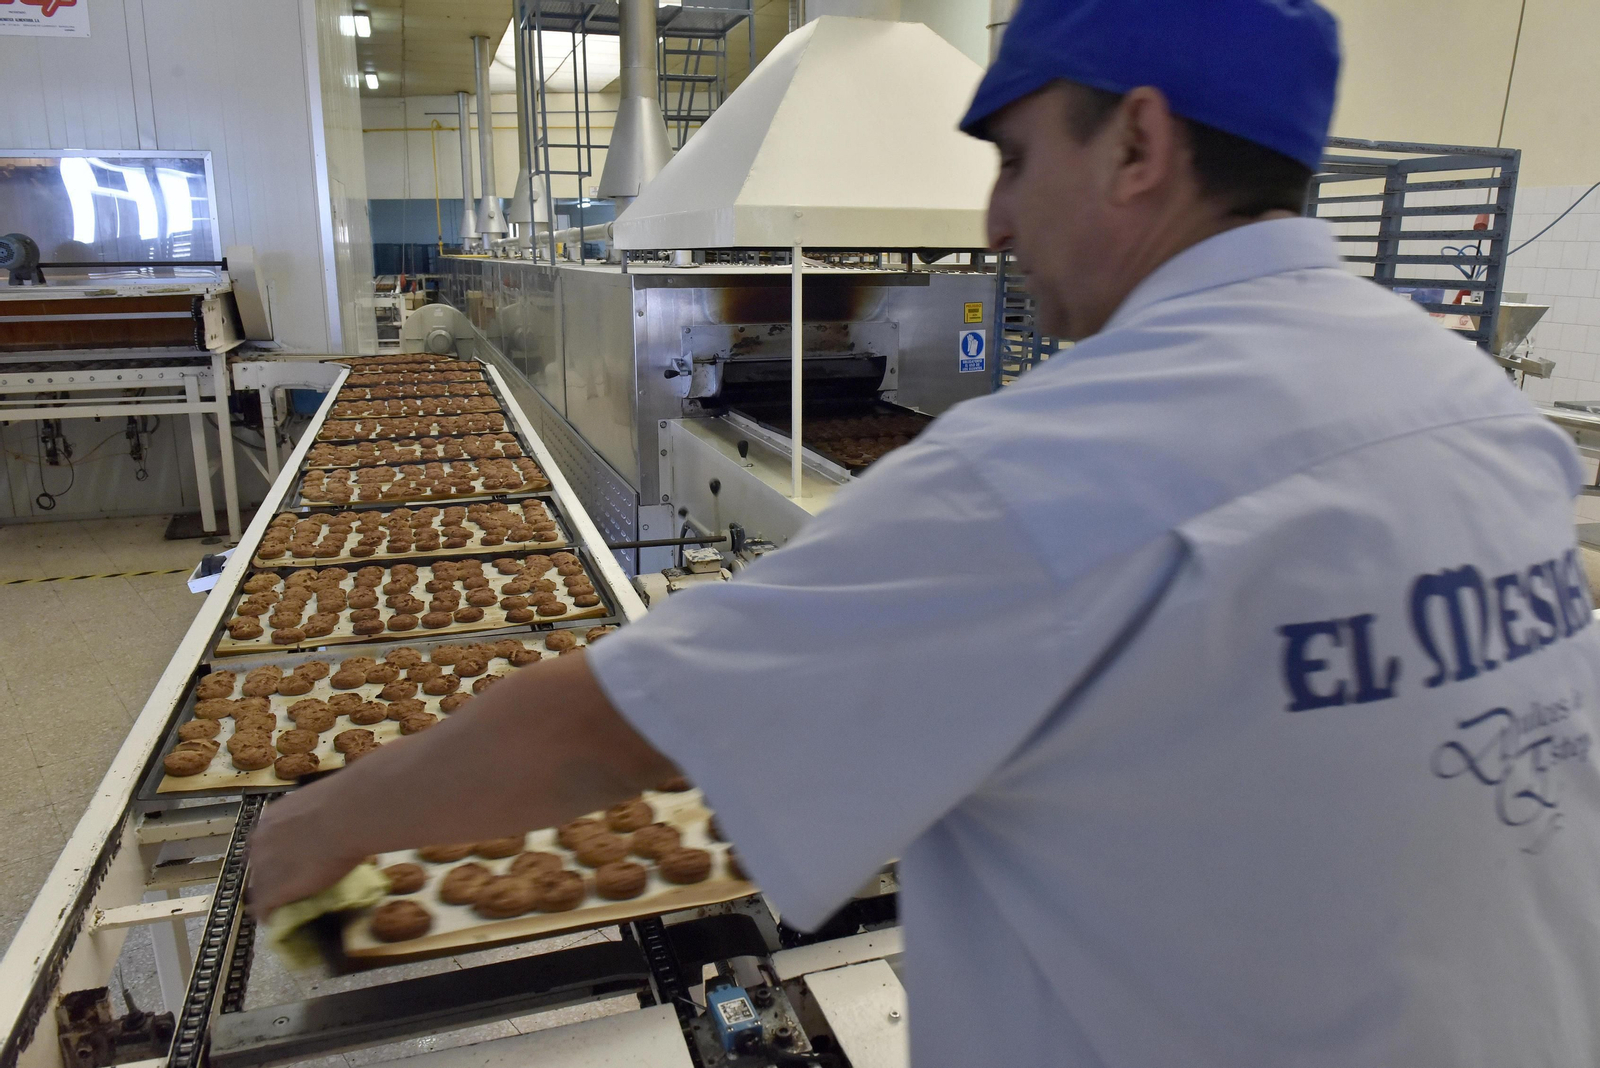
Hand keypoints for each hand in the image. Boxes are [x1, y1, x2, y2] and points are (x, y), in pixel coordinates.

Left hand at [246, 785, 363, 919]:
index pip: (264, 841)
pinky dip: (269, 914)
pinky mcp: (272, 890)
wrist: (346, 818)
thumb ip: (314, 816)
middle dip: (271, 874)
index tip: (288, 860)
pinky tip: (274, 920)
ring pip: (260, 887)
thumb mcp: (321, 803)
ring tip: (284, 904)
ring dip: (270, 895)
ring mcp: (264, 867)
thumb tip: (329, 821)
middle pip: (258, 865)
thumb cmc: (344, 804)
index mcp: (271, 819)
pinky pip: (265, 907)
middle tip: (292, 881)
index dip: (276, 854)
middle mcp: (261, 842)